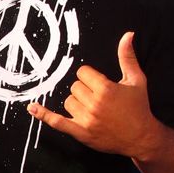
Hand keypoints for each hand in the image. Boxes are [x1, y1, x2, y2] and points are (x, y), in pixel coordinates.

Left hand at [27, 32, 155, 158]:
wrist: (141, 138)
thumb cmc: (138, 107)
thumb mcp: (136, 80)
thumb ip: (127, 57)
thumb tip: (127, 35)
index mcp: (106, 89)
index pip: (83, 73)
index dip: (90, 77)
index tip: (100, 84)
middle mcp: (95, 104)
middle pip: (74, 87)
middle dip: (85, 90)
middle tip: (100, 99)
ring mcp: (86, 120)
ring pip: (68, 102)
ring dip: (77, 103)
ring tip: (94, 109)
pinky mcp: (81, 133)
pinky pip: (57, 122)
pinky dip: (44, 115)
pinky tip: (32, 108)